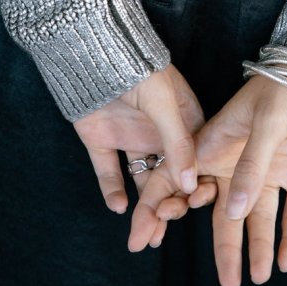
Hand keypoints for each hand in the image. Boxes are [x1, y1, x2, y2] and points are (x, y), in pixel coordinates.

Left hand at [73, 63, 208, 244]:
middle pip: (170, 177)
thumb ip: (178, 143)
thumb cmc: (137, 69)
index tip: (196, 206)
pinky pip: (110, 172)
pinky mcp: (103, 141)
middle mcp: (161, 133)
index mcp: (185, 121)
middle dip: (169, 205)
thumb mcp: (165, 104)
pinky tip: (118, 206)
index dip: (196, 186)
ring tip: (144, 233)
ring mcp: (131, 137)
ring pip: (142, 180)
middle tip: (162, 228)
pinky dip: (113, 190)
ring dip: (144, 207)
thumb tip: (191, 184)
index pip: (196, 161)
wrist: (90, 52)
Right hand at [128, 73, 286, 285]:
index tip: (141, 240)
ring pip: (259, 219)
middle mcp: (239, 165)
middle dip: (224, 250)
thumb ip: (249, 167)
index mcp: (218, 146)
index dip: (158, 210)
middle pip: (224, 214)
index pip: (179, 183)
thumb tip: (231, 213)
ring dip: (259, 249)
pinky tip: (286, 262)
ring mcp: (270, 172)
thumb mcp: (264, 122)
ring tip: (257, 280)